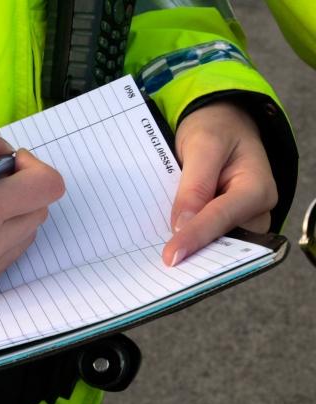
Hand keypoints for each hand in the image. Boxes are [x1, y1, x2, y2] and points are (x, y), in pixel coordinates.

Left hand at [162, 101, 277, 265]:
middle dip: (193, 252)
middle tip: (161, 264)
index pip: (221, 218)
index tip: (171, 256)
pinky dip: (187, 242)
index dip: (194, 237)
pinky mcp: (225, 226)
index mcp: (257, 189)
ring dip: (188, 250)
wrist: (221, 125)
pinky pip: (206, 240)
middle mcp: (255, 213)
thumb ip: (195, 185)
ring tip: (160, 258)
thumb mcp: (204, 144)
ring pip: (213, 246)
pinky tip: (166, 247)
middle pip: (221, 241)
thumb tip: (182, 224)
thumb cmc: (216, 129)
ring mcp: (241, 223)